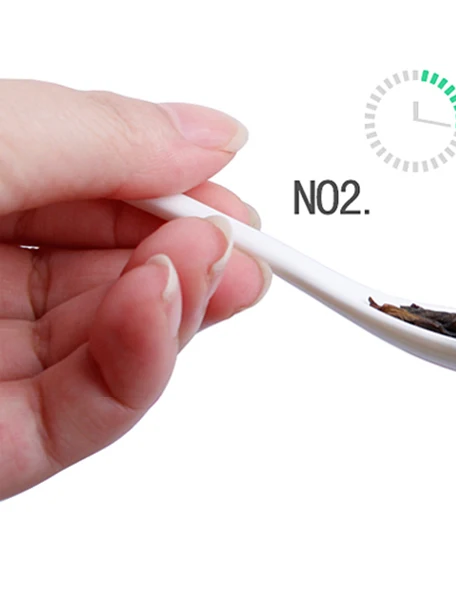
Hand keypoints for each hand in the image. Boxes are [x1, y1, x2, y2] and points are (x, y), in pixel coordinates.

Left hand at [0, 80, 270, 499]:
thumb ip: (98, 137)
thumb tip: (215, 134)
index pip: (97, 188)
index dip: (171, 184)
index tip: (231, 188)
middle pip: (123, 268)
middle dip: (192, 252)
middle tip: (240, 240)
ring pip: (125, 340)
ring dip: (183, 303)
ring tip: (215, 263)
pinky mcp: (9, 445)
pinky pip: (98, 406)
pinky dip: (147, 359)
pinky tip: (165, 306)